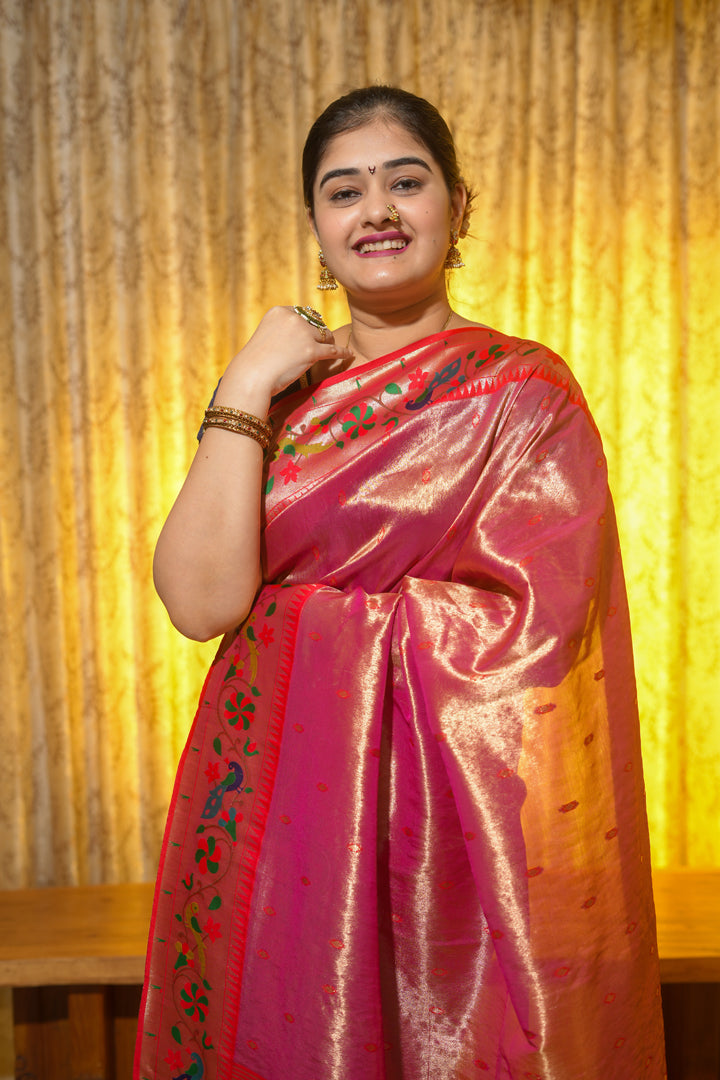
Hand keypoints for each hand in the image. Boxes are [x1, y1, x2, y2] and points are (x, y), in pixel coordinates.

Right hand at [215, 306, 353, 410]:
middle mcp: (293, 319)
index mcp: (279, 311)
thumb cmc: (255, 363)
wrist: (251, 377)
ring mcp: (303, 334)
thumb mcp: (266, 336)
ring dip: (329, 342)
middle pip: (315, 323)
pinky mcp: (311, 351)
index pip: (301, 314)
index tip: (311, 331)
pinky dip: (342, 352)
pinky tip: (348, 354)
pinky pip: (333, 350)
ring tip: (333, 348)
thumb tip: (300, 337)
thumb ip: (282, 331)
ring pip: (325, 336)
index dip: (308, 324)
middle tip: (323, 342)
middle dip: (319, 333)